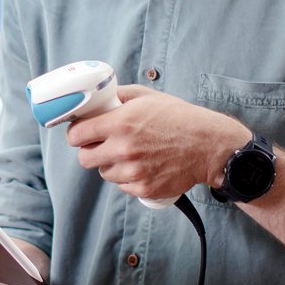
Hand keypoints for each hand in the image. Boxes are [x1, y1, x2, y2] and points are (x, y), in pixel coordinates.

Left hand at [66, 85, 250, 201]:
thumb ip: (118, 96)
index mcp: (120, 123)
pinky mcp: (143, 188)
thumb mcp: (147, 96)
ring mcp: (133, 172)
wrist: (208, 145)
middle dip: (89, 150)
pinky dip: (126, 177)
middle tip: (101, 144)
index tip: (81, 133)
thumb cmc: (180, 118)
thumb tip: (97, 98)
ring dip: (110, 164)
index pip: (76, 135)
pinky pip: (121, 185)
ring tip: (128, 154)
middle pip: (84, 158)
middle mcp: (123, 149)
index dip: (76, 134)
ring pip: (103, 173)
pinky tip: (141, 166)